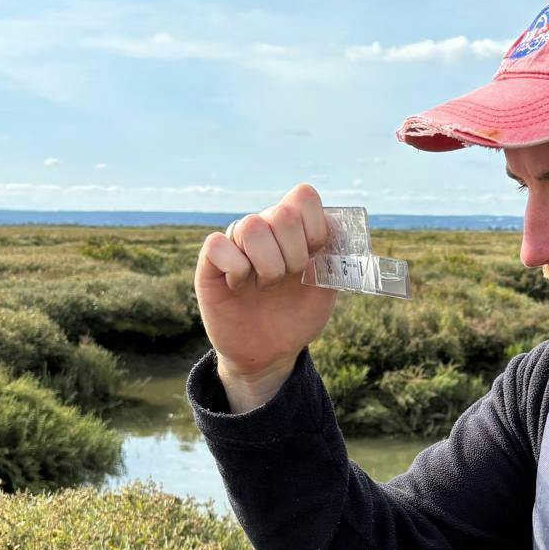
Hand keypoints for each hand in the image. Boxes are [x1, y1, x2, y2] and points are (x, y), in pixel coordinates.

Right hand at [195, 182, 337, 383]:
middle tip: (289, 278)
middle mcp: (264, 229)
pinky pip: (218, 244)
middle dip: (295, 254)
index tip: (315, 256)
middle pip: (282, 213)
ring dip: (268, 265)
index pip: (304, 196)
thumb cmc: (296, 317)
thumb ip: (334, 257)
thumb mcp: (325, 289)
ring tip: (265, 286)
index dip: (315, 227)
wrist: (271, 353)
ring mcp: (236, 243)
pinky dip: (236, 269)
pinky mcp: (210, 262)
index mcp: (294, 229)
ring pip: (252, 226)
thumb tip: (339, 230)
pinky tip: (239, 286)